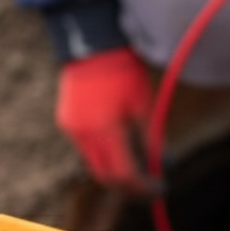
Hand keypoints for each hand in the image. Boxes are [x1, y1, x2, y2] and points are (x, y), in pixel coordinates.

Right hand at [56, 47, 155, 191]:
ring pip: (94, 165)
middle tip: (150, 188)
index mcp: (105, 129)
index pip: (124, 174)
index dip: (143, 187)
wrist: (92, 42)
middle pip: (105, 177)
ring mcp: (70, 129)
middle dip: (129, 188)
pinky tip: (121, 148)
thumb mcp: (144, 105)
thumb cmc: (124, 70)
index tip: (160, 189)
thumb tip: (163, 166)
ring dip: (117, 172)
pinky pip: (86, 149)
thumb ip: (152, 140)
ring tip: (140, 168)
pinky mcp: (66, 122)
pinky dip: (105, 155)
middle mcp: (82, 134)